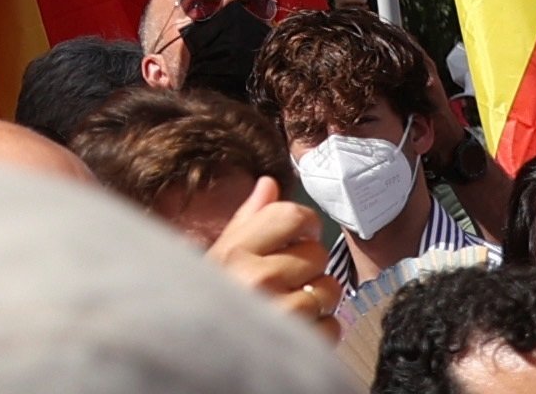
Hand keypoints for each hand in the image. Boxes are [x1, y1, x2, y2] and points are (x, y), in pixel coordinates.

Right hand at [205, 179, 338, 336]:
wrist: (201, 352)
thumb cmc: (214, 301)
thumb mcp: (222, 257)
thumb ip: (247, 221)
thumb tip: (268, 184)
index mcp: (236, 252)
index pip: (292, 216)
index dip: (305, 223)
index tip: (301, 235)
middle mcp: (258, 278)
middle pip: (316, 253)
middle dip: (309, 266)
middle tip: (287, 279)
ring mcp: (281, 312)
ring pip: (329, 289)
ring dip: (317, 299)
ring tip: (292, 305)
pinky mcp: (301, 342)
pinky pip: (333, 324)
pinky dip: (321, 329)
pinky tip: (298, 329)